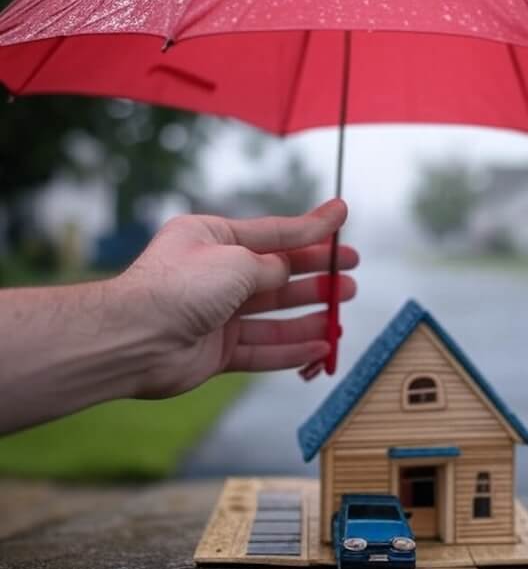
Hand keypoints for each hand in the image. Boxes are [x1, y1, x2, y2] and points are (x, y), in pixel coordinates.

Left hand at [116, 199, 357, 397]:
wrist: (134, 337)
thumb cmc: (181, 285)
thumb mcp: (237, 259)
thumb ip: (273, 264)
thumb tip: (291, 270)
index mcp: (214, 238)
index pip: (274, 232)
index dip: (312, 229)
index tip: (342, 219)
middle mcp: (217, 274)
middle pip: (277, 275)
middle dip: (316, 275)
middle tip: (351, 276)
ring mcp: (217, 314)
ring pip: (274, 314)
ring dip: (310, 313)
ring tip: (342, 310)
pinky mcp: (217, 350)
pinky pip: (262, 348)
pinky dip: (291, 349)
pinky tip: (320, 347)